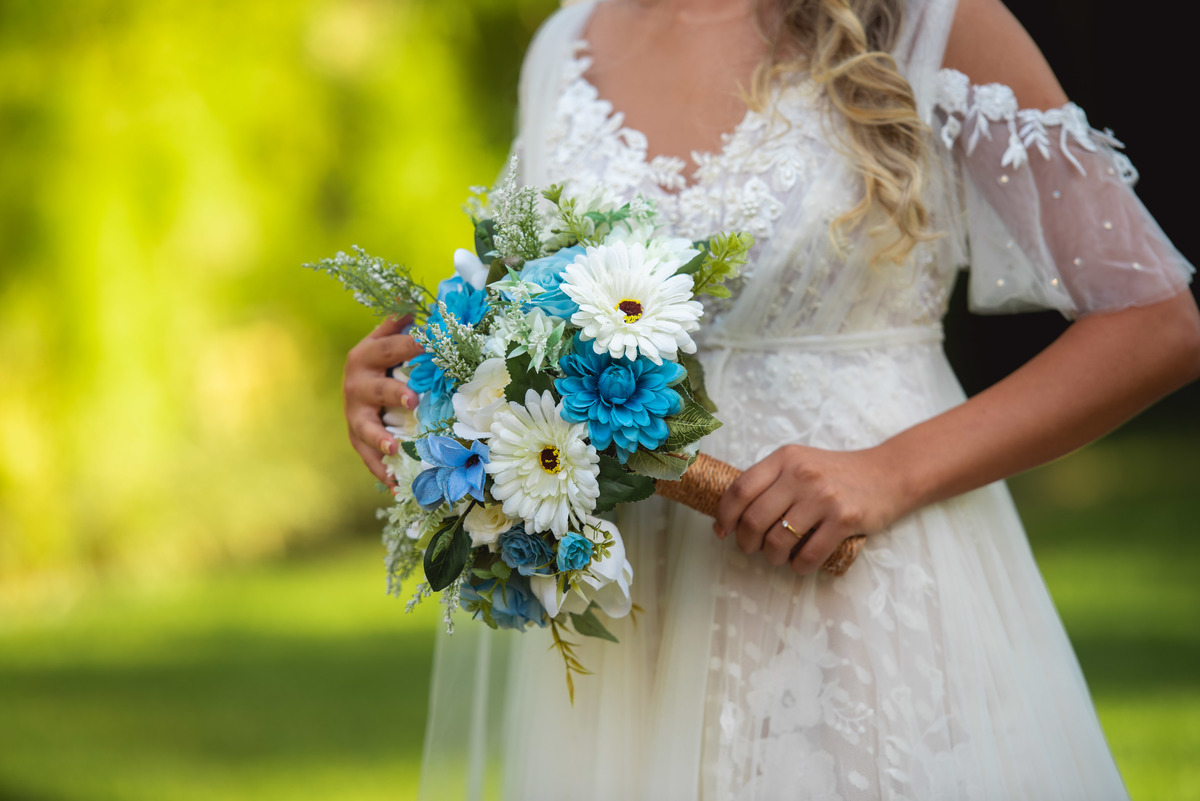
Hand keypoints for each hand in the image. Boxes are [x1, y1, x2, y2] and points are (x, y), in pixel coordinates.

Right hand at [343, 315, 421, 483]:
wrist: (354, 385)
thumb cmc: (384, 362)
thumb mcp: (387, 339)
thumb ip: (402, 325)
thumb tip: (424, 305)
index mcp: (365, 355)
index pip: (390, 348)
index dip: (411, 346)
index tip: (431, 345)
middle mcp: (356, 384)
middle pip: (375, 389)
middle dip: (393, 394)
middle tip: (412, 401)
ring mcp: (354, 413)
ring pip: (365, 427)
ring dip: (380, 438)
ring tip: (395, 449)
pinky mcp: (356, 438)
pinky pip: (367, 456)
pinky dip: (381, 471)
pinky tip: (396, 486)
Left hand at [713, 444, 908, 574]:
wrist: (887, 474)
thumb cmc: (836, 474)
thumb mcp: (800, 464)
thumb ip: (769, 482)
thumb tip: (731, 516)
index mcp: (784, 458)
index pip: (740, 490)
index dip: (724, 516)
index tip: (723, 531)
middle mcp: (801, 474)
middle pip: (754, 520)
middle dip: (747, 543)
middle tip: (752, 548)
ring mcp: (823, 496)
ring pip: (778, 541)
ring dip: (772, 557)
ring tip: (778, 556)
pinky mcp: (844, 519)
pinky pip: (808, 555)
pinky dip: (798, 566)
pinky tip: (800, 563)